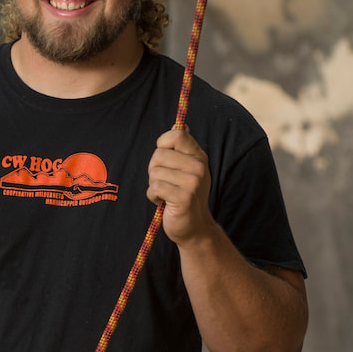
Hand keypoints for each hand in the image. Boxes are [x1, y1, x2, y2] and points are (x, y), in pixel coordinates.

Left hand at [147, 127, 215, 244]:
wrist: (194, 228)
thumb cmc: (185, 196)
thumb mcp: (187, 170)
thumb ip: (182, 149)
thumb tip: (180, 124)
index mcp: (199, 156)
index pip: (176, 134)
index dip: (163, 144)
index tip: (165, 159)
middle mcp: (199, 167)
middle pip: (158, 154)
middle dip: (154, 169)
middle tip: (166, 183)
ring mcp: (193, 182)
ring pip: (154, 172)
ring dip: (154, 185)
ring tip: (166, 194)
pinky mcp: (184, 197)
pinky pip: (155, 187)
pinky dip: (153, 196)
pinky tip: (163, 202)